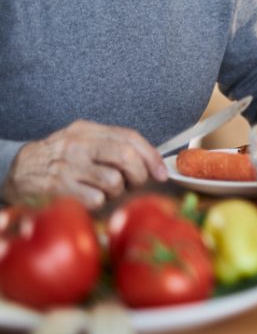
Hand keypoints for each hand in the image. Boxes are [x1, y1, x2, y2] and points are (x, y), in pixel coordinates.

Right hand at [2, 121, 167, 208]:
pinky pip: (96, 199)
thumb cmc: (59, 160)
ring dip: (116, 191)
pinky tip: (88, 198)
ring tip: (105, 191)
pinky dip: (99, 203)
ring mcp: (67, 166)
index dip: (151, 156)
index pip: (129, 137)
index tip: (161, 173)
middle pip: (125, 157)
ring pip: (113, 180)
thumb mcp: (83, 142)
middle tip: (133, 184)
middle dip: (138, 175)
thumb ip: (113, 147)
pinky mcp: (58, 188)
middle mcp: (78, 145)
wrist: (16, 171)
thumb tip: (152, 163)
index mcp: (88, 131)